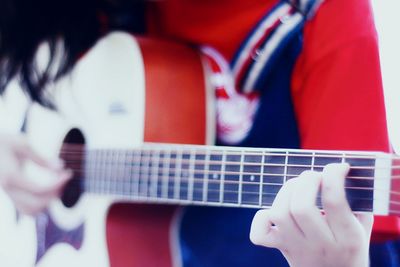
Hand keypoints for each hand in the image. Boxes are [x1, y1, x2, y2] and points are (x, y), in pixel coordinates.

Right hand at [0, 134, 71, 214]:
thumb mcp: (22, 144)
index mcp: (11, 176)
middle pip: (36, 204)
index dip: (57, 184)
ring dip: (48, 203)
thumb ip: (41, 158)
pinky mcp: (10, 194)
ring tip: (58, 186)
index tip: (68, 174)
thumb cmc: (2, 142)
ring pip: (30, 211)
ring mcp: (8, 193)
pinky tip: (49, 191)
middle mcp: (8, 188)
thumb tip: (60, 167)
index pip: (39, 189)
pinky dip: (39, 205)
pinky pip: (25, 208)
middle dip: (54, 195)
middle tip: (65, 180)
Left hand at [250, 163, 371, 266]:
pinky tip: (276, 211)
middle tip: (314, 176)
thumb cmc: (349, 248)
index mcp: (347, 237)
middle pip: (301, 206)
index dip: (333, 175)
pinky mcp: (280, 248)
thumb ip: (355, 203)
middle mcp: (320, 244)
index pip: (334, 201)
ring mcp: (296, 247)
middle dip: (306, 181)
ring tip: (297, 187)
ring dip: (286, 191)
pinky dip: (261, 217)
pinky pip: (259, 234)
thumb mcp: (362, 227)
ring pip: (279, 214)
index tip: (339, 167)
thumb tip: (341, 171)